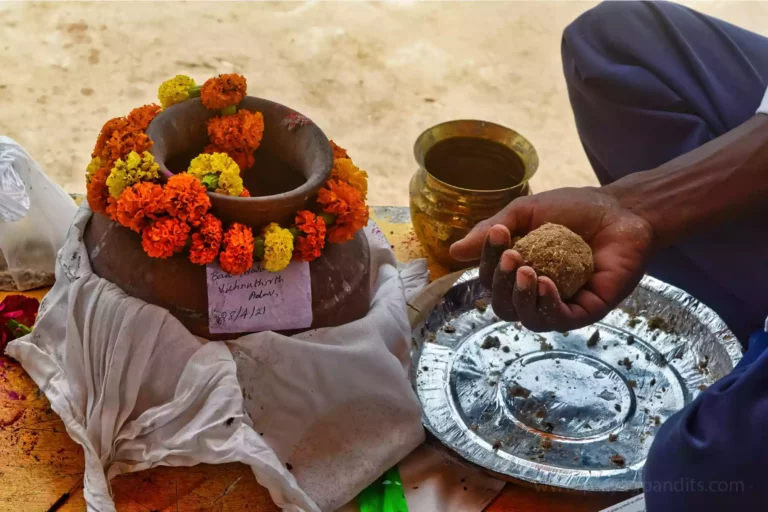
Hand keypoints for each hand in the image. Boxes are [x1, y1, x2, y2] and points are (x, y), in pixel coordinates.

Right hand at [450, 187, 653, 331]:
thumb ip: (493, 230)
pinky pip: (560, 320)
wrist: (622, 211)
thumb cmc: (575, 209)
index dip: (487, 260)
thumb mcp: (526, 213)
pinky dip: (548, 305)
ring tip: (527, 272)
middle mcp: (534, 292)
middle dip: (500, 284)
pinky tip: (546, 284)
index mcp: (516, 270)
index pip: (490, 278)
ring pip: (526, 317)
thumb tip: (454, 252)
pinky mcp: (587, 310)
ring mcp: (560, 303)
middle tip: (512, 256)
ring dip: (520, 297)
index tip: (498, 234)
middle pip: (502, 305)